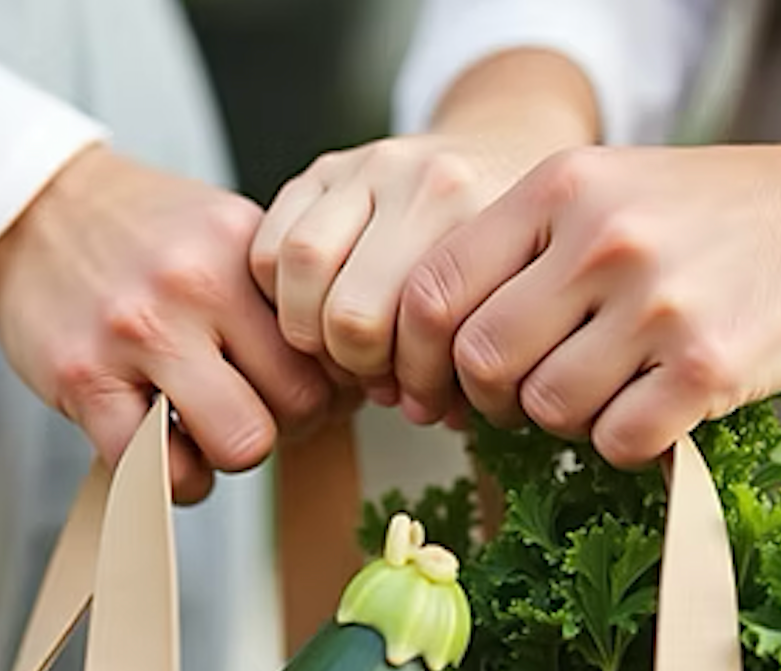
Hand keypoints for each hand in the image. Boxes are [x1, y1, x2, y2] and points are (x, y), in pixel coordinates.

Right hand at [0, 144, 334, 502]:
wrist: (37, 210)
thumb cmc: (141, 235)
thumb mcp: (224, 234)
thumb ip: (280, 297)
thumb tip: (351, 377)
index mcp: (241, 251)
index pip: (329, 351)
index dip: (329, 389)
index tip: (307, 393)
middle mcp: (194, 285)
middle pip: (297, 405)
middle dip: (287, 428)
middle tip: (257, 413)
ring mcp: (137, 334)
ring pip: (239, 443)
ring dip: (231, 457)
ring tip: (209, 434)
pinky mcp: (85, 380)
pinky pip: (159, 470)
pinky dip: (174, 480)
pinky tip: (168, 453)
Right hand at [250, 49, 598, 402]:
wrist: (503, 147)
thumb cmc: (505, 248)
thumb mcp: (512, 299)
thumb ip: (477, 358)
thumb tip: (430, 412)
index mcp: (479, 213)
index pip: (422, 323)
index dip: (411, 380)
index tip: (418, 394)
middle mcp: (421, 180)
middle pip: (351, 309)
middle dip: (356, 362)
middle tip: (374, 375)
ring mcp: (365, 167)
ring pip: (301, 266)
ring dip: (308, 330)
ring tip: (338, 347)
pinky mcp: (321, 170)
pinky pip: (269, 248)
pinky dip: (280, 297)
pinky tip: (315, 312)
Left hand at [396, 132, 780, 466]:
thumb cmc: (701, 219)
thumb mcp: (601, 193)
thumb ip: (516, 251)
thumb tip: (429, 355)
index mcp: (561, 188)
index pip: (433, 290)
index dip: (419, 356)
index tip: (435, 385)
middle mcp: (604, 239)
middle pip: (483, 362)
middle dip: (490, 398)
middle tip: (524, 394)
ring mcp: (659, 304)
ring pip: (546, 409)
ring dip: (562, 420)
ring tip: (603, 387)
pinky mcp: (706, 368)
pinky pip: (615, 442)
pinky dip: (621, 442)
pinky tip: (648, 407)